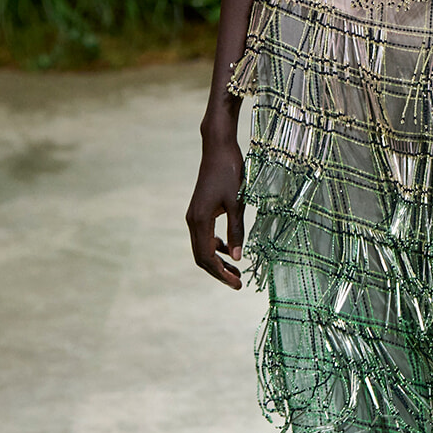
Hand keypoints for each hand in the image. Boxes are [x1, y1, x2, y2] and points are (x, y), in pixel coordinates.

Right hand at [186, 128, 245, 289]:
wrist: (218, 149)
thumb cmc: (230, 172)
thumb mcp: (237, 203)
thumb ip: (237, 231)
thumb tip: (238, 258)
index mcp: (200, 220)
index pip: (206, 257)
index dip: (221, 273)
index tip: (237, 283)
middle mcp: (193, 220)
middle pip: (201, 256)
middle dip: (218, 272)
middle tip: (238, 282)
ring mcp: (194, 215)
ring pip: (202, 247)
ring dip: (218, 260)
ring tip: (236, 270)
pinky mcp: (199, 211)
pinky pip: (204, 236)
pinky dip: (216, 246)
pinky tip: (230, 249)